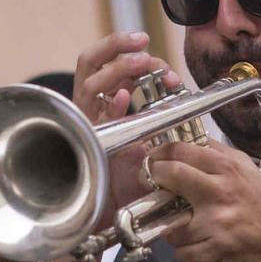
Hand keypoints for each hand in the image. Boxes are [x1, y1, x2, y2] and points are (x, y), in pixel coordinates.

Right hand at [73, 31, 183, 220]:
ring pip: (89, 77)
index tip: (165, 67)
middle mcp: (90, 109)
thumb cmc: (123, 184)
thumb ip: (155, 122)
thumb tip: (178, 99)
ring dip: (116, 64)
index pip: (111, 66)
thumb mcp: (145, 145)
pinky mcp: (82, 138)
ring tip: (142, 60)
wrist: (104, 215)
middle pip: (93, 62)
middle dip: (118, 47)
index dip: (135, 57)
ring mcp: (83, 120)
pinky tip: (126, 95)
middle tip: (145, 46)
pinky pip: (91, 113)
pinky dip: (109, 102)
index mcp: (104, 105)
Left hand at [153, 140, 260, 261]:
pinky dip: (184, 251)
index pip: (181, 149)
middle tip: (154, 188)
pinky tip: (194, 246)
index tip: (152, 161)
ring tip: (180, 227)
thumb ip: (218, 157)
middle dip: (154, 180)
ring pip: (171, 221)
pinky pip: (182, 251)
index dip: (159, 155)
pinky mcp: (217, 248)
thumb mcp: (247, 172)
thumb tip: (185, 146)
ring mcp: (218, 220)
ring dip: (170, 227)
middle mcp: (221, 190)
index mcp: (228, 168)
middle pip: (171, 173)